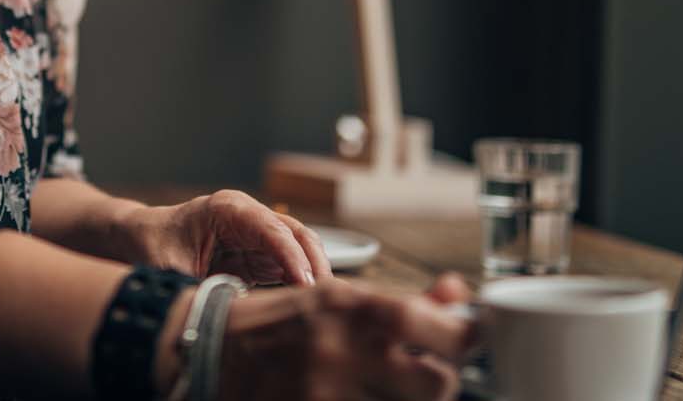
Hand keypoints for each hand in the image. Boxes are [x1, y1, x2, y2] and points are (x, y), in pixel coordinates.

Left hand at [120, 189, 333, 286]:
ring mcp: (257, 234)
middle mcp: (249, 216)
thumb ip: (202, 286)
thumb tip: (234, 311)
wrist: (142, 238)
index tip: (306, 284)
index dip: (292, 257)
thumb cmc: (154, 246)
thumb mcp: (172, 268)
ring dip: (313, 274)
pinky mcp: (258, 254)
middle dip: (315, 263)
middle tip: (326, 297)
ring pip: (299, 249)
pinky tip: (307, 304)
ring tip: (324, 305)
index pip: (272, 230)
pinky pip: (288, 266)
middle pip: (296, 234)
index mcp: (229, 209)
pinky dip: (301, 282)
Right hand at [216, 272, 475, 400]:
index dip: (465, 339)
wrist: (210, 352)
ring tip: (389, 390)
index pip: (434, 326)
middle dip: (439, 384)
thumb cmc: (281, 324)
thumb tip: (458, 292)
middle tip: (426, 378)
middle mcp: (342, 350)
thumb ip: (404, 302)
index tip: (472, 342)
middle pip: (436, 384)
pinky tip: (361, 399)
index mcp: (351, 308)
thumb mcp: (338, 300)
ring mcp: (326, 393)